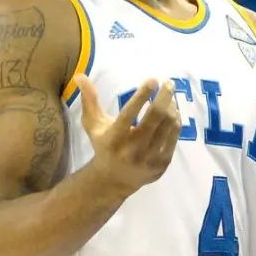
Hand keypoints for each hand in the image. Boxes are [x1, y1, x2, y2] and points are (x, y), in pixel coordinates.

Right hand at [78, 75, 180, 197]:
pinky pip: (174, 137)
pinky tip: (173, 111)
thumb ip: (89, 100)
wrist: (114, 180)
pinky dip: (175, 121)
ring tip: (170, 96)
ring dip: (171, 107)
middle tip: (168, 83)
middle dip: (164, 96)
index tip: (153, 80)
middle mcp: (132, 149)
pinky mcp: (162, 163)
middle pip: (155, 116)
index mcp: (114, 138)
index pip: (130, 112)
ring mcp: (149, 158)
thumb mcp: (93, 125)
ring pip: (167, 125)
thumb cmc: (104, 146)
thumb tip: (80, 75)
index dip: (142, 95)